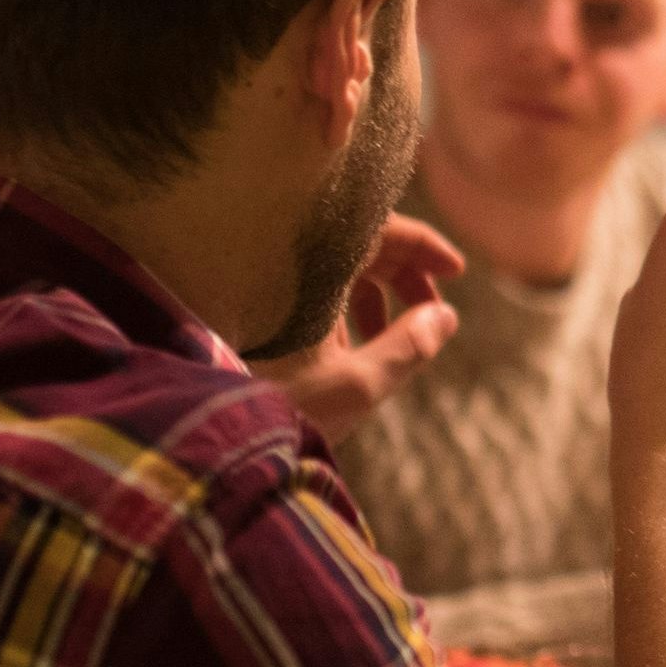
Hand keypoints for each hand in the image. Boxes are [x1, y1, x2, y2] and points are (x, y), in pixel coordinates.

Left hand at [255, 214, 465, 442]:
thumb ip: (409, 348)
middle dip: (405, 275)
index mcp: (312, 270)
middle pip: (360, 246)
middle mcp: (287, 266)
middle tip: (434, 314)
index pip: (378, 228)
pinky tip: (352, 348)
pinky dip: (343, 308)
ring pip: (336, 269)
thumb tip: (444, 316)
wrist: (209, 438)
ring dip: (376, 295)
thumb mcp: (356, 386)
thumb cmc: (279, 409)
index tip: (455, 272)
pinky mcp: (256, 309)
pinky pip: (310, 290)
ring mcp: (268, 286)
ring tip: (395, 336)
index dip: (421, 245)